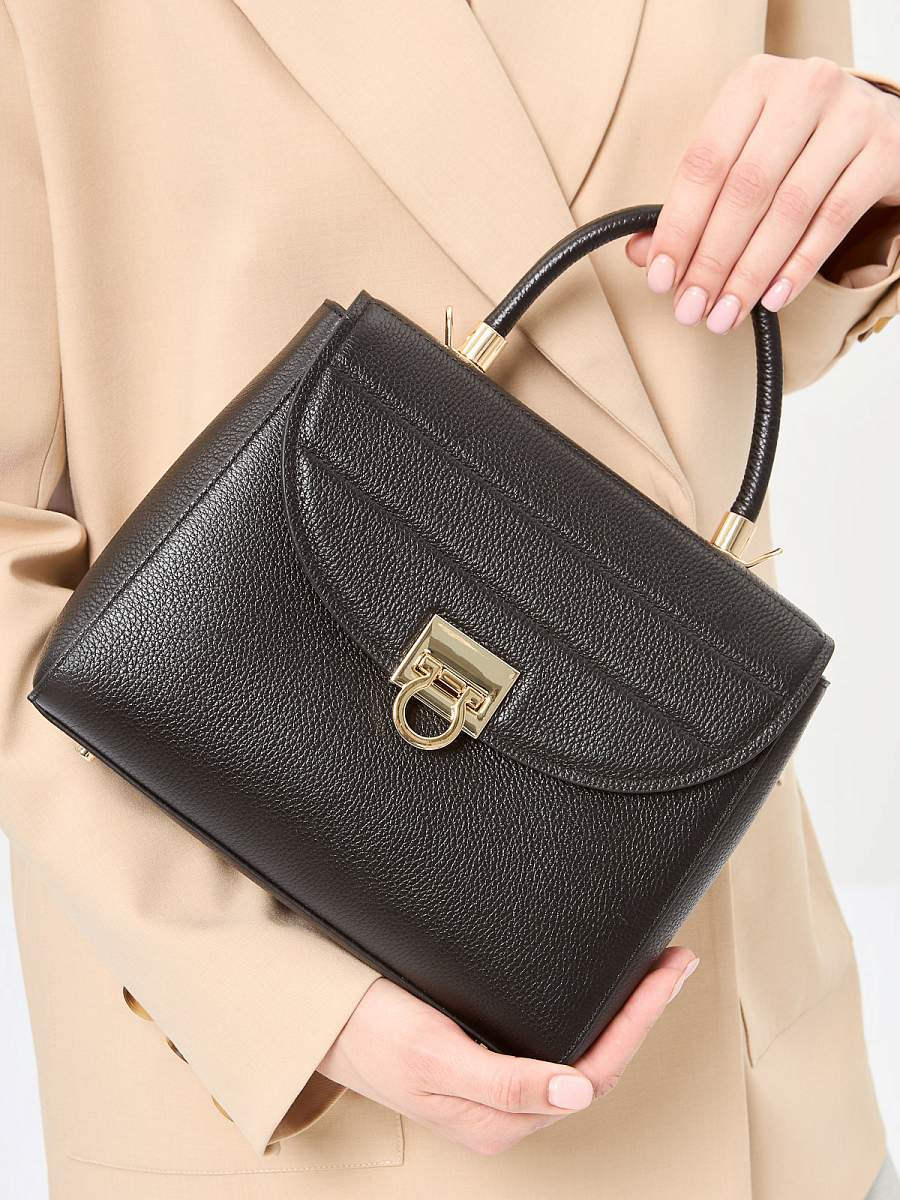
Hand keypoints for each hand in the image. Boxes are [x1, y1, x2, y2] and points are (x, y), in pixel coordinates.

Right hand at [318, 947, 698, 1155]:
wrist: (320, 1017)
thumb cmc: (368, 1036)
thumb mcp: (433, 1055)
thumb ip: (504, 1081)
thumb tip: (576, 1093)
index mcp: (501, 1120)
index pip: (595, 1074)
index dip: (639, 1024)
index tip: (666, 973)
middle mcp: (509, 1109)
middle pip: (599, 1064)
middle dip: (643, 1014)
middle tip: (673, 962)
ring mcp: (500, 1085)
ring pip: (582, 1054)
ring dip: (622, 1013)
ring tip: (651, 971)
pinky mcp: (489, 1058)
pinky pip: (555, 1041)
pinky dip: (589, 1011)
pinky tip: (599, 989)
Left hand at [625, 55, 899, 331]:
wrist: (878, 126)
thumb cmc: (796, 145)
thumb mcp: (743, 156)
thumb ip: (695, 201)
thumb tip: (641, 255)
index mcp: (753, 82)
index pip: (704, 163)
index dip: (678, 226)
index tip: (660, 279)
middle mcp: (803, 88)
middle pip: (744, 190)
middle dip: (712, 260)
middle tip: (691, 308)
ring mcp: (851, 115)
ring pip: (789, 209)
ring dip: (750, 272)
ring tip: (725, 314)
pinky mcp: (885, 151)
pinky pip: (834, 220)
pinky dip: (798, 266)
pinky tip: (772, 298)